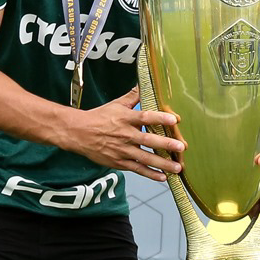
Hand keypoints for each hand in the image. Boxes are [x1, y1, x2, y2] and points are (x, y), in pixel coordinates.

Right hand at [65, 87, 185, 181]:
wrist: (78, 133)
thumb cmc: (99, 117)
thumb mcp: (116, 104)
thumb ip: (133, 96)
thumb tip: (144, 82)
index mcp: (126, 118)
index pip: (145, 117)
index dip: (160, 118)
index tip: (174, 119)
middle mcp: (125, 135)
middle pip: (148, 140)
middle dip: (166, 144)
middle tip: (181, 147)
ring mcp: (122, 150)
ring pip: (145, 158)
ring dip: (162, 164)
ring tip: (177, 168)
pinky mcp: (119, 162)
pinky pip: (137, 169)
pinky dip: (150, 174)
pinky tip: (162, 177)